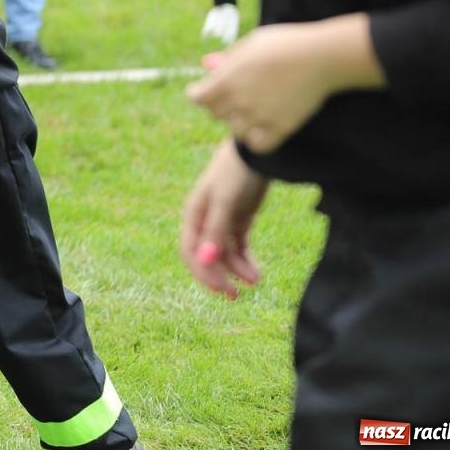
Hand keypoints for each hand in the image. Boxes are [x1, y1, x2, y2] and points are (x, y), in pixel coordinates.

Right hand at [180, 138, 267, 298]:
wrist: (259, 152)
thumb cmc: (237, 173)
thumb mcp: (226, 203)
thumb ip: (215, 232)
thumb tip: (205, 261)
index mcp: (194, 215)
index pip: (190, 252)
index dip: (203, 273)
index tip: (221, 289)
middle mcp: (204, 220)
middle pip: (206, 256)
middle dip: (218, 277)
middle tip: (235, 296)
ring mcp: (222, 220)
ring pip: (224, 254)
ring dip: (236, 270)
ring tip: (255, 281)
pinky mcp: (239, 219)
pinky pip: (238, 246)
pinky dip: (245, 260)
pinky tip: (255, 272)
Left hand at [186, 20, 357, 152]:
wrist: (321, 56)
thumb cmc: (284, 44)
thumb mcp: (250, 44)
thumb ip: (228, 59)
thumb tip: (207, 66)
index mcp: (226, 79)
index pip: (197, 98)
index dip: (200, 93)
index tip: (206, 90)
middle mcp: (239, 101)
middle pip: (216, 113)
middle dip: (222, 105)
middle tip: (237, 95)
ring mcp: (259, 116)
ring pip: (236, 130)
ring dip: (240, 122)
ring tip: (253, 110)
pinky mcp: (281, 127)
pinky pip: (258, 144)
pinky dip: (257, 139)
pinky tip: (263, 127)